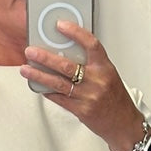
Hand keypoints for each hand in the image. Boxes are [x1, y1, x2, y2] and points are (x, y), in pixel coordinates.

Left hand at [21, 22, 143, 150]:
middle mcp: (97, 81)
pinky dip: (47, 92)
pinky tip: (38, 86)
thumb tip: (66, 51)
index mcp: (104, 68)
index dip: (75, 33)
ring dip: (39, 75)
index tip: (60, 25)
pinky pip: (60, 99)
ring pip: (59, 83)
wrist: (123, 124)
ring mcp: (88, 97)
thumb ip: (90, 63)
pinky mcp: (82, 111)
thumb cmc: (115, 98)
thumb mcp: (108, 75)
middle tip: (31, 51)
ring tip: (26, 69)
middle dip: (46, 58)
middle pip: (67, 65)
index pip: (90, 44)